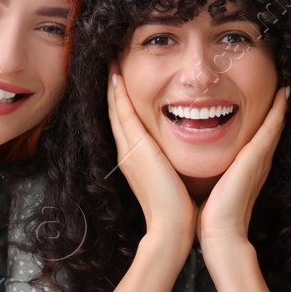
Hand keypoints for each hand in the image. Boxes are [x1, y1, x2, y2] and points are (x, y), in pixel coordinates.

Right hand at [108, 68, 196, 247]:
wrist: (174, 228)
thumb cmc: (179, 208)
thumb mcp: (171, 177)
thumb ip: (170, 162)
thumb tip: (179, 153)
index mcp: (136, 159)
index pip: (125, 123)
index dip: (122, 101)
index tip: (123, 79)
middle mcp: (127, 152)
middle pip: (115, 112)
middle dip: (114, 88)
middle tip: (112, 64)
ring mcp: (128, 150)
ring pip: (116, 109)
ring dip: (113, 86)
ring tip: (111, 63)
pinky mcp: (135, 149)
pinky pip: (123, 114)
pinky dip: (119, 94)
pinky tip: (116, 76)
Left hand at [198, 86, 287, 252]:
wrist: (220, 234)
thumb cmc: (212, 215)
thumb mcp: (214, 186)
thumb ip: (214, 175)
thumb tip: (202, 168)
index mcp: (247, 167)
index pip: (258, 137)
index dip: (265, 118)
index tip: (268, 99)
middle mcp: (258, 161)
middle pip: (271, 128)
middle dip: (277, 108)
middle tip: (284, 84)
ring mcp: (260, 159)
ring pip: (274, 125)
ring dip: (280, 105)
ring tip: (287, 82)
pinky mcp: (257, 159)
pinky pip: (271, 129)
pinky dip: (278, 112)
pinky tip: (283, 94)